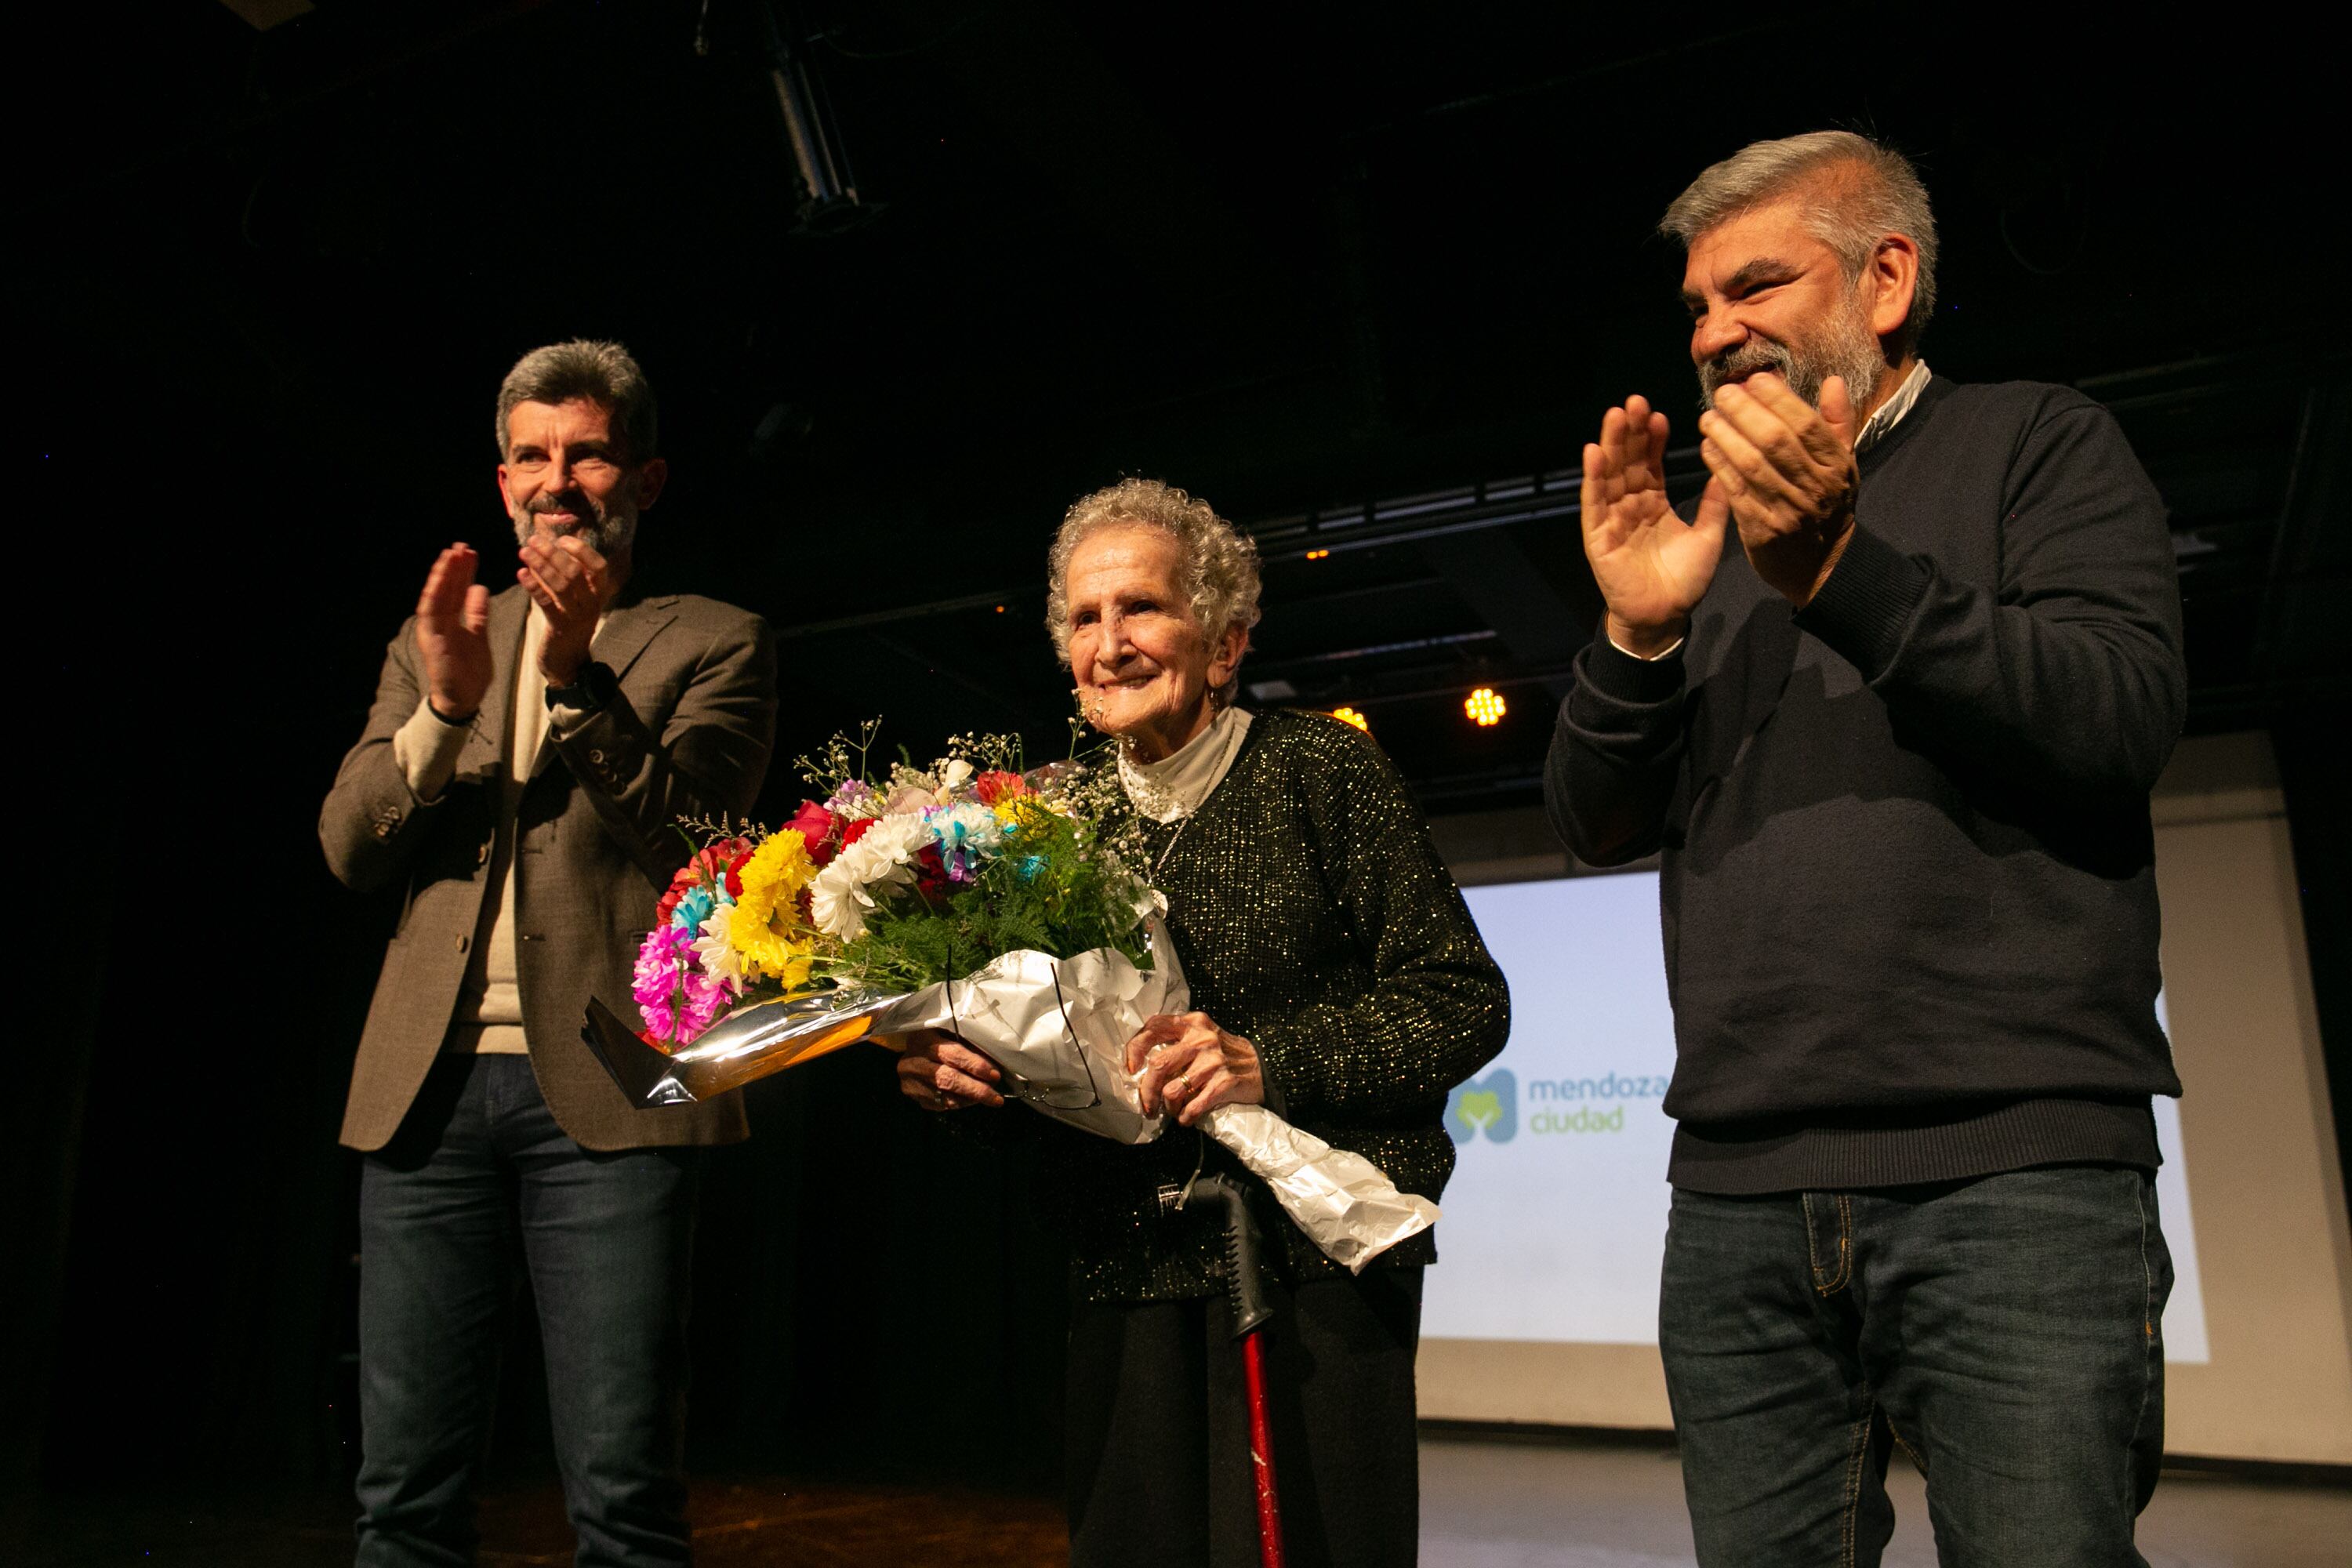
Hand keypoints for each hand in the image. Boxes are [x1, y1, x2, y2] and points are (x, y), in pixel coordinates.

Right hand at [415, 544, 491, 720]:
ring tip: (449, 556)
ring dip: (441, 576)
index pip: (456, 590)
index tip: (470, 553)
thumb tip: (479, 587)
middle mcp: (439, 622)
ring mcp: (433, 630)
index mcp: (451, 620)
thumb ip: (477, 613)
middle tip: (460, 546)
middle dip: (452, 568)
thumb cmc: (470, 671)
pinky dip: (433, 595)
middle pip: (445, 589)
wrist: (464, 699)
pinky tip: (439, 580)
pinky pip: (430, 614)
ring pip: (435, 597)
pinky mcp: (431, 640)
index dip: (462, 572)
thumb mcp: (479, 635)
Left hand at [518, 534, 611, 687]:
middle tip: (533, 541)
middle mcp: (592, 604)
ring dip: (541, 565)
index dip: (582, 550)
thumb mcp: (576, 601)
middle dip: (553, 553)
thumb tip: (549, 548)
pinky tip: (521, 574)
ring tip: (523, 552)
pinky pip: (547, 602)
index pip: (599, 566)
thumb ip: (568, 577)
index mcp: (598, 595)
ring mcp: (577, 617)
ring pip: (561, 585)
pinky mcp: (560, 628)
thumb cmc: (568, 626)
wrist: (568, 664)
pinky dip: (533, 586)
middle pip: (576, 571)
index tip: (562, 539)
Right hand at [894, 1028, 1004, 1110]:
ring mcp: (911, 1081)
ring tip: (990, 1099)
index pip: (952, 1054)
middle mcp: (914, 1062)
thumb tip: (992, 1063)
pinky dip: (960, 1103)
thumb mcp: (947, 1034)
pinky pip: (940, 1105)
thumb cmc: (935, 1040)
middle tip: (996, 1096)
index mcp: (924, 1039)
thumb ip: (964, 1045)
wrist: (910, 1056)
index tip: (994, 1074)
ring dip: (971, 1099)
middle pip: (948, 1079)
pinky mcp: (914, 1096)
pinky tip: (973, 1100)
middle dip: (976, 1089)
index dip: (975, 1065)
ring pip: (944, 1096)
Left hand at [1125, 1012, 1263, 1126]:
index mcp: (1192, 1023)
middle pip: (1158, 1064)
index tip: (1132, 1068)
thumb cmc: (1225, 1053)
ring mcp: (1213, 1061)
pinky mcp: (1224, 1082)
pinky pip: (1194, 1105)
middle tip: (1147, 1106)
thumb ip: (1177, 1041)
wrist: (1263, 1065)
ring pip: (1172, 1090)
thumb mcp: (1202, 1034)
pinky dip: (1185, 1117)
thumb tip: (1142, 1066)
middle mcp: (1202, 1038)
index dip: (1136, 1048)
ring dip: (1169, 1107)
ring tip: (1174, 1110)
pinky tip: (1187, 1118)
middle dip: (1147, 1091)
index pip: (1154, 1027)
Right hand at [1581, 395, 1730, 656]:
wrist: (1665, 618)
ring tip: (1616, 415)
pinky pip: (1595, 504)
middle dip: (1630, 431)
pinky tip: (1594, 452)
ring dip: (1611, 444)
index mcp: (1654, 504)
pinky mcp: (1599, 538)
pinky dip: (1593, 478)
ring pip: (1610, 475)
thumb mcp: (1708, 537)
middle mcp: (1630, 507)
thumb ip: (1715, 504)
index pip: (1650, 463)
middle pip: (1627, 462)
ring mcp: (1612, 520)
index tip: (1658, 414)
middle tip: (1635, 401)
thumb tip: (1727, 468)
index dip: (1652, 439)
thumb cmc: (1684, 581)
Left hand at [1695, 373, 1860, 604]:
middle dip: (1745, 412)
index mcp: (1836, 466)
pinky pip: (1736, 492)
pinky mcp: (1763, 530)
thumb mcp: (1842, 464)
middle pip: (1776, 441)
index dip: (1778, 398)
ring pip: (1752, 465)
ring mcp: (1788, 510)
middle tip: (1722, 393)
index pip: (1806, 424)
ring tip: (1708, 417)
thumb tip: (1832, 380)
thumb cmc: (1828, 505)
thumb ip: (1836, 422)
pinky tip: (1706, 448)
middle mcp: (1815, 487)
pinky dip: (1719, 467)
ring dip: (1725, 436)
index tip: (1754, 380)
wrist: (1822, 566)